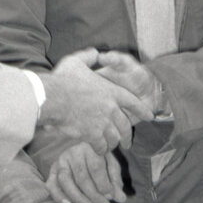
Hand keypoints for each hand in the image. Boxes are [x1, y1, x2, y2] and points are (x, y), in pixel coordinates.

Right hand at [36, 49, 154, 153]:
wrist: (53, 97)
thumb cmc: (63, 79)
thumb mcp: (77, 61)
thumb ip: (89, 57)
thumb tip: (95, 53)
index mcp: (112, 92)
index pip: (133, 103)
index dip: (142, 110)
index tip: (150, 116)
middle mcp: (111, 108)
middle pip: (125, 126)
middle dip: (127, 136)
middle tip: (127, 142)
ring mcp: (103, 123)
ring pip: (114, 138)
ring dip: (113, 143)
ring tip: (112, 147)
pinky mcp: (92, 134)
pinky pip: (101, 145)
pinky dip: (101, 149)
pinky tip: (99, 150)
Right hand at [47, 142, 125, 202]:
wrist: (79, 157)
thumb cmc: (99, 163)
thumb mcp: (110, 168)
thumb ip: (116, 183)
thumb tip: (121, 199)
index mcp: (89, 147)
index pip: (96, 166)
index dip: (104, 183)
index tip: (111, 197)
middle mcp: (72, 153)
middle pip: (82, 177)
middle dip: (94, 195)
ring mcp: (60, 163)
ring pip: (66, 182)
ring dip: (78, 198)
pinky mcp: (51, 173)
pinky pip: (52, 185)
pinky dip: (58, 196)